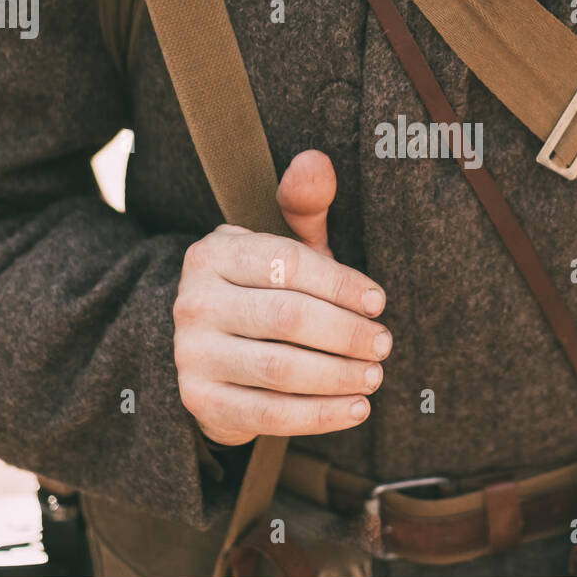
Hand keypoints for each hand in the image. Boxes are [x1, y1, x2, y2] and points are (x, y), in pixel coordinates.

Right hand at [173, 150, 388, 445]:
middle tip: (384, 343)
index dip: (341, 283)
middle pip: (287, 317)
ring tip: (375, 375)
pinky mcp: (201, 402)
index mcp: (214, 254)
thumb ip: (303, 206)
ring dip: (339, 376)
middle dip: (346, 333)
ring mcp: (192, 355)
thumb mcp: (281, 247)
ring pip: (280, 370)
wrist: (209, 352)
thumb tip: (315, 161)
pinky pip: (269, 415)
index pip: (287, 264)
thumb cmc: (262, 290)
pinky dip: (320, 415)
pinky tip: (356, 409)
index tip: (379, 301)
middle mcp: (195, 302)